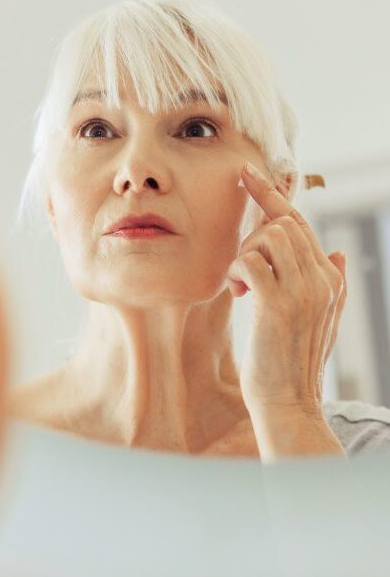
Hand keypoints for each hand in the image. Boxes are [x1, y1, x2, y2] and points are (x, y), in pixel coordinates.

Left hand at [227, 162, 347, 414]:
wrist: (289, 402)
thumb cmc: (292, 360)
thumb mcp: (320, 319)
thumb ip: (331, 283)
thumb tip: (340, 252)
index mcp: (330, 279)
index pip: (300, 224)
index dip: (272, 195)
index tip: (247, 173)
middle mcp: (322, 279)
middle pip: (283, 223)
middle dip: (252, 229)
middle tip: (239, 261)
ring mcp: (302, 291)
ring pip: (269, 235)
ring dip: (245, 254)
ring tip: (243, 286)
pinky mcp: (277, 305)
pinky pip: (250, 260)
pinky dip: (236, 272)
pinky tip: (238, 295)